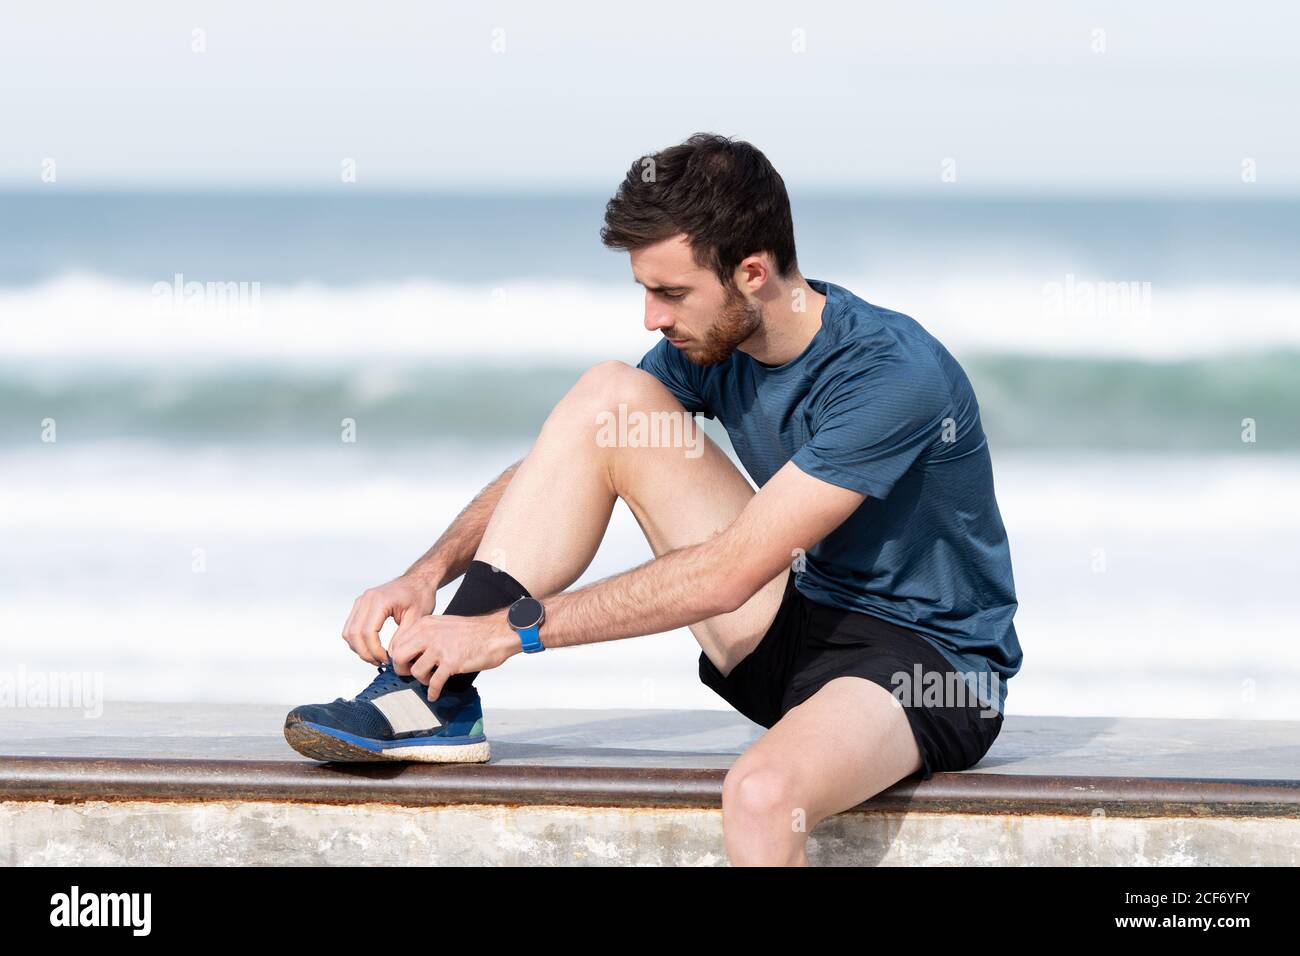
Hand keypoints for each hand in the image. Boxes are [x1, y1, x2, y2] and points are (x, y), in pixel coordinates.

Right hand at [342, 572, 438, 664]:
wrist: (418, 580)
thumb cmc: (420, 595)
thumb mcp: (417, 619)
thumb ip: (402, 637)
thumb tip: (391, 656)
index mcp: (380, 600)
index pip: (367, 632)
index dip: (374, 651)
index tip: (387, 660)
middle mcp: (366, 599)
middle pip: (354, 634)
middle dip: (365, 653)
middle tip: (380, 663)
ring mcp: (361, 601)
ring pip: (348, 632)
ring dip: (359, 648)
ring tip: (376, 657)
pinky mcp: (360, 605)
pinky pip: (351, 627)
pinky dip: (357, 641)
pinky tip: (372, 648)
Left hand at [389, 610, 517, 699]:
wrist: (495, 634)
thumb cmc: (473, 632)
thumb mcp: (443, 625)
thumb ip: (426, 635)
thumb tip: (412, 651)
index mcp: (425, 625)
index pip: (398, 643)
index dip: (398, 657)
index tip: (404, 665)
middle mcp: (429, 635)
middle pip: (400, 656)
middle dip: (402, 669)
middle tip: (410, 673)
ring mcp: (439, 649)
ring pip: (415, 671)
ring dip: (422, 679)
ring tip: (430, 679)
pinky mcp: (451, 663)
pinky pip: (434, 683)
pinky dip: (433, 692)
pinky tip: (434, 694)